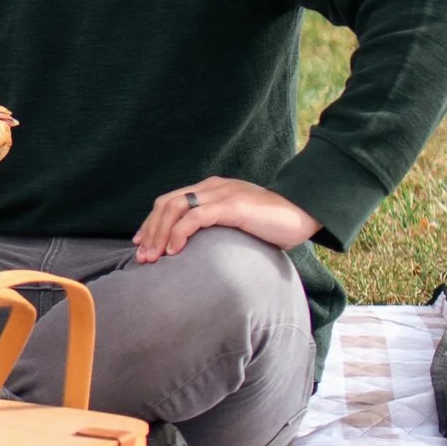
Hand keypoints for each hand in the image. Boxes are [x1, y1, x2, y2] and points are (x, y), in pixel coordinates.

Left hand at [133, 176, 319, 262]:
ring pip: (175, 208)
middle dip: (150, 231)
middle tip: (143, 257)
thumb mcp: (238, 222)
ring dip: (159, 234)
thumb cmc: (273, 224)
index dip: (151, 222)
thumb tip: (198, 250)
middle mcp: (212, 187)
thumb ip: (217, 227)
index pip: (170, 201)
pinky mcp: (232, 205)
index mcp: (211, 189)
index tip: (142, 244)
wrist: (304, 213)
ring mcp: (222, 194)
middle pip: (166, 204)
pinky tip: (175, 251)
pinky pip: (196, 216)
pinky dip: (179, 233)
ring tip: (154, 258)